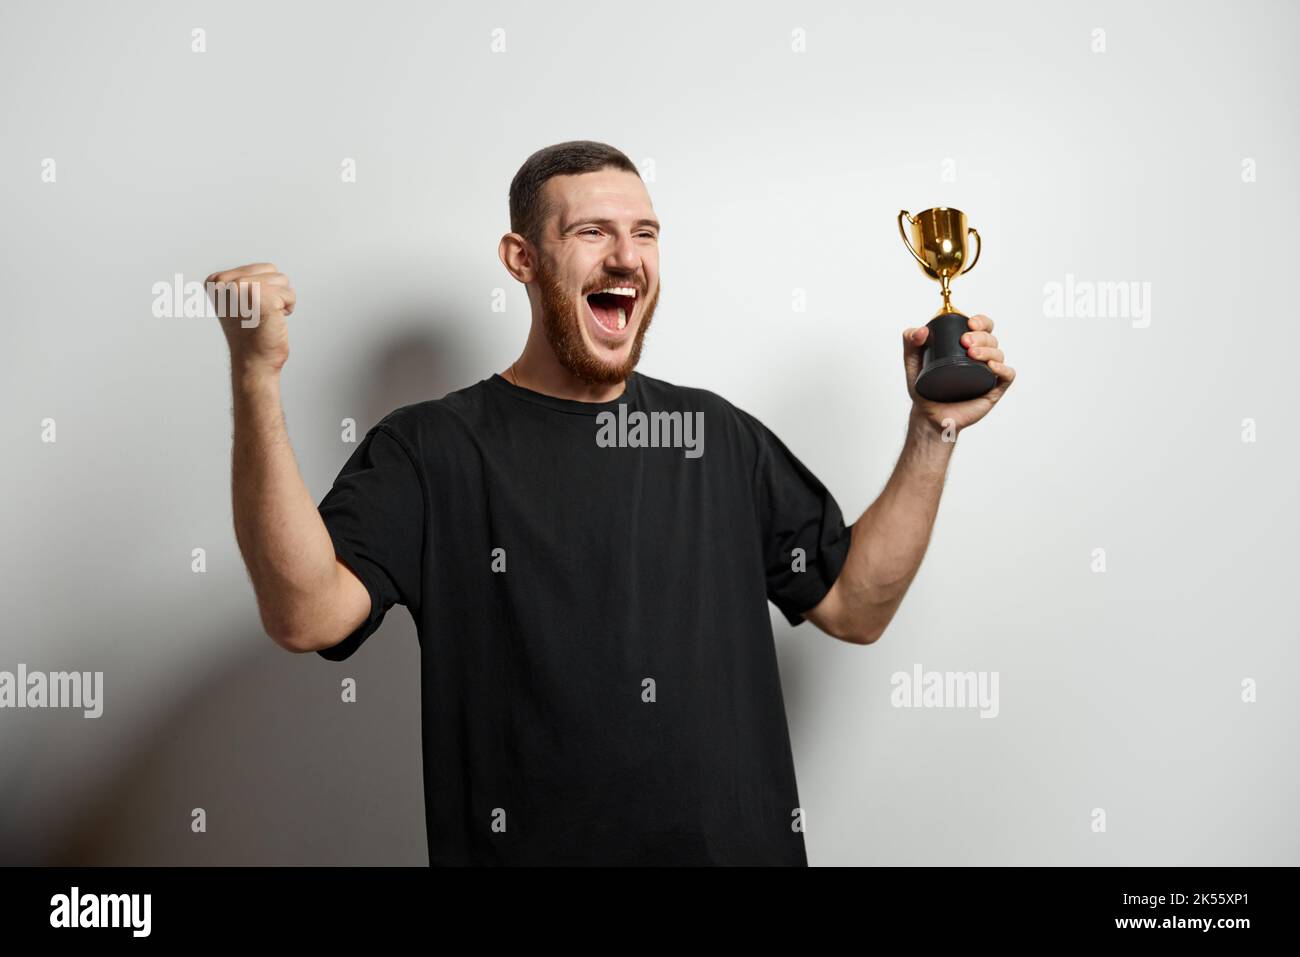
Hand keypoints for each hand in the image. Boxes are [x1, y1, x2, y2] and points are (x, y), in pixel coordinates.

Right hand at [205, 263, 296, 375]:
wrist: (253, 360)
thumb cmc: (250, 332)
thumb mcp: (239, 300)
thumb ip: (245, 280)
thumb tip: (267, 270)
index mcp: (216, 280)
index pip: (260, 268)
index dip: (264, 289)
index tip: (250, 309)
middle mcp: (225, 282)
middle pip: (271, 270)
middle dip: (274, 293)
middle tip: (259, 314)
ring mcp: (242, 288)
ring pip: (282, 280)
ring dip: (281, 300)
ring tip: (265, 316)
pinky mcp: (260, 297)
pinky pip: (288, 294)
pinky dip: (287, 307)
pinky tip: (272, 320)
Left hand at [902, 314, 1014, 431]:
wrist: (928, 416)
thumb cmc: (925, 389)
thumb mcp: (912, 361)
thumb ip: (910, 341)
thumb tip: (922, 330)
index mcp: (967, 347)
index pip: (983, 327)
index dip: (982, 321)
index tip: (970, 323)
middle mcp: (981, 358)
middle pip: (991, 339)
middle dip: (981, 336)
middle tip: (965, 342)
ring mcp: (988, 374)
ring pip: (999, 354)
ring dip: (989, 350)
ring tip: (973, 354)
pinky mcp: (993, 390)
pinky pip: (1007, 375)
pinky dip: (1003, 368)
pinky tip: (991, 367)